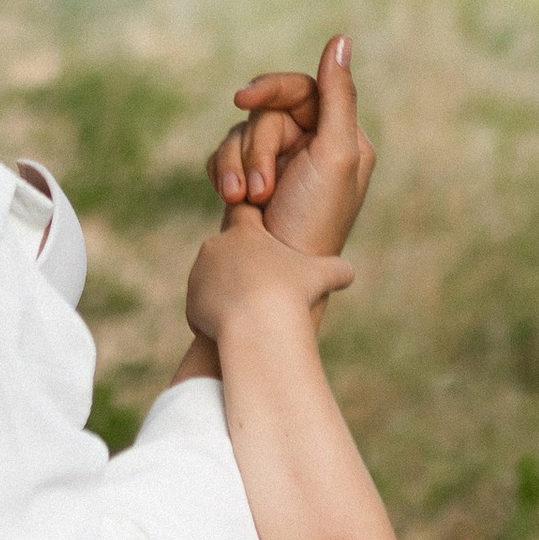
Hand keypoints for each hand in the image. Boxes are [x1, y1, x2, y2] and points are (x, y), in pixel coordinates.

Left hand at [186, 205, 352, 346]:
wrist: (259, 322)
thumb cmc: (293, 292)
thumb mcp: (323, 276)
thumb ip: (335, 269)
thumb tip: (347, 273)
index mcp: (245, 232)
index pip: (244, 213)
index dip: (254, 224)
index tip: (263, 233)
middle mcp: (217, 246)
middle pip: (229, 251)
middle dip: (243, 266)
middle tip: (264, 284)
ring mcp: (201, 273)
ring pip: (216, 280)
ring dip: (231, 292)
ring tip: (254, 311)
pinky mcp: (192, 299)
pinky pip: (205, 306)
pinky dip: (220, 316)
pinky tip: (241, 326)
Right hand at [208, 35, 375, 257]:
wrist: (274, 275)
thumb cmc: (314, 218)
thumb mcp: (335, 153)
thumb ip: (339, 95)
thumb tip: (341, 38)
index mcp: (341, 138)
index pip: (302, 89)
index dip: (270, 89)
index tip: (242, 100)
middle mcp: (311, 147)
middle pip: (265, 113)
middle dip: (256, 149)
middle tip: (260, 188)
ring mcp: (278, 165)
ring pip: (240, 134)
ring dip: (237, 167)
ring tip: (244, 202)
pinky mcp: (248, 181)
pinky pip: (222, 154)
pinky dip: (222, 175)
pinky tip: (230, 201)